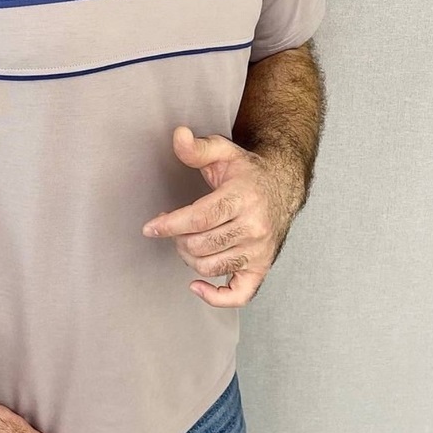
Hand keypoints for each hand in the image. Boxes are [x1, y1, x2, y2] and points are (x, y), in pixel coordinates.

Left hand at [141, 126, 302, 307]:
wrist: (282, 185)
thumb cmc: (246, 171)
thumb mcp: (222, 151)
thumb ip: (197, 147)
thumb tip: (178, 135)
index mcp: (243, 197)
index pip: (200, 218)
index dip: (170, 225)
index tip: (150, 227)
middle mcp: (255, 226)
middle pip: (201, 245)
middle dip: (177, 238)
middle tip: (172, 228)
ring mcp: (259, 250)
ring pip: (211, 267)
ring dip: (188, 258)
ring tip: (185, 242)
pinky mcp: (261, 267)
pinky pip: (239, 294)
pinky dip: (215, 297)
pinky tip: (196, 286)